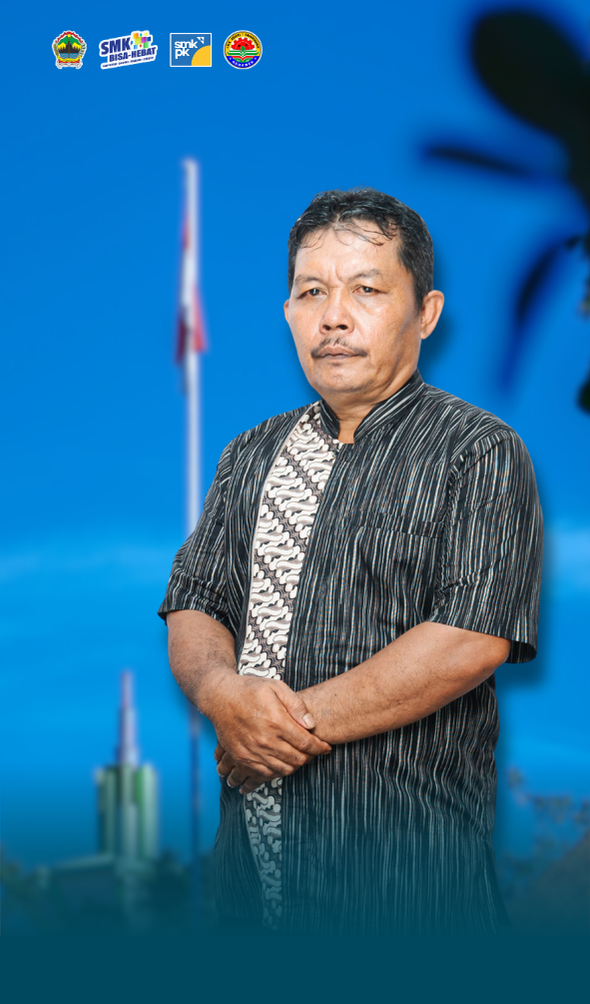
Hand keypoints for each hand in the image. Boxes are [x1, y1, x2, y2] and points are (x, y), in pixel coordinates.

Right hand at [201, 675, 330, 789]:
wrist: (220, 697)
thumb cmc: (249, 689)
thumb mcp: (277, 687)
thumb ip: (297, 705)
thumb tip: (311, 724)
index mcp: (276, 721)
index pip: (306, 743)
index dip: (319, 748)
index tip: (325, 748)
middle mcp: (265, 740)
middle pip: (297, 759)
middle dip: (309, 758)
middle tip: (313, 752)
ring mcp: (252, 751)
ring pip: (282, 769)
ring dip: (295, 766)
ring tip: (298, 757)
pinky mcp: (242, 757)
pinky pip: (264, 773)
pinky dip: (277, 772)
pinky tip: (281, 763)